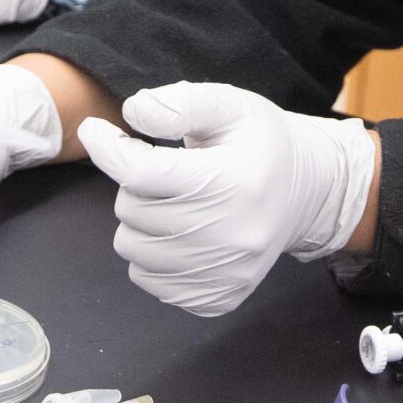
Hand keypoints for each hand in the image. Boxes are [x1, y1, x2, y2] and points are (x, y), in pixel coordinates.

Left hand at [78, 81, 376, 316]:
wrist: (307, 193)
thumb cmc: (260, 143)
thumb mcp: (228, 104)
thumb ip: (178, 104)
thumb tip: (132, 112)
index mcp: (234, 182)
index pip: (143, 174)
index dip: (109, 149)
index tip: (95, 131)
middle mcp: (233, 236)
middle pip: (133, 212)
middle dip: (134, 186)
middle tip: (161, 172)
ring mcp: (226, 274)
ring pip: (133, 250)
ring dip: (139, 222)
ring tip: (172, 202)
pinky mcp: (219, 298)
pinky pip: (151, 282)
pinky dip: (152, 257)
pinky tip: (179, 233)